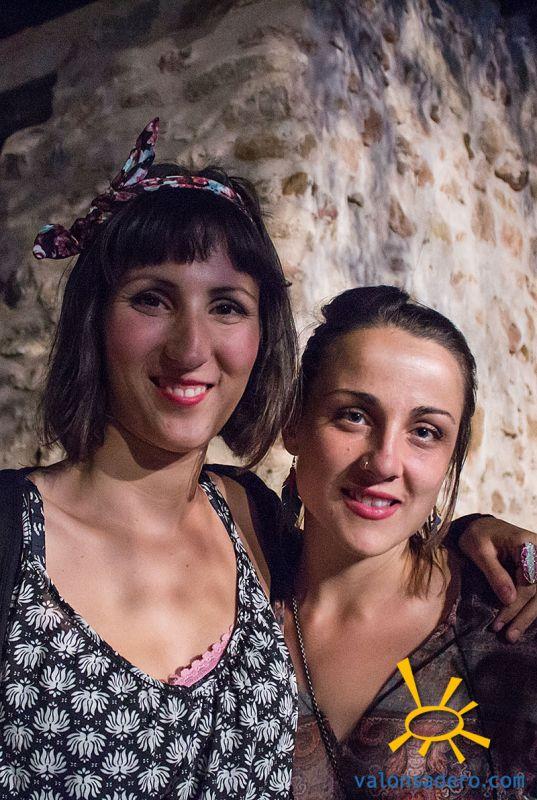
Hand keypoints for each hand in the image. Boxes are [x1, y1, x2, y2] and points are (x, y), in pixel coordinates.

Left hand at [458, 516, 536, 641]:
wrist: (483, 527)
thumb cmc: (478, 536)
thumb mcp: (480, 551)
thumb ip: (495, 573)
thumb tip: (509, 600)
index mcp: (527, 545)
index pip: (529, 581)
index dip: (516, 604)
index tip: (499, 621)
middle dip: (523, 615)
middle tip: (508, 636)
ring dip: (528, 617)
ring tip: (511, 636)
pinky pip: (536, 594)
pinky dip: (530, 609)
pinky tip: (520, 625)